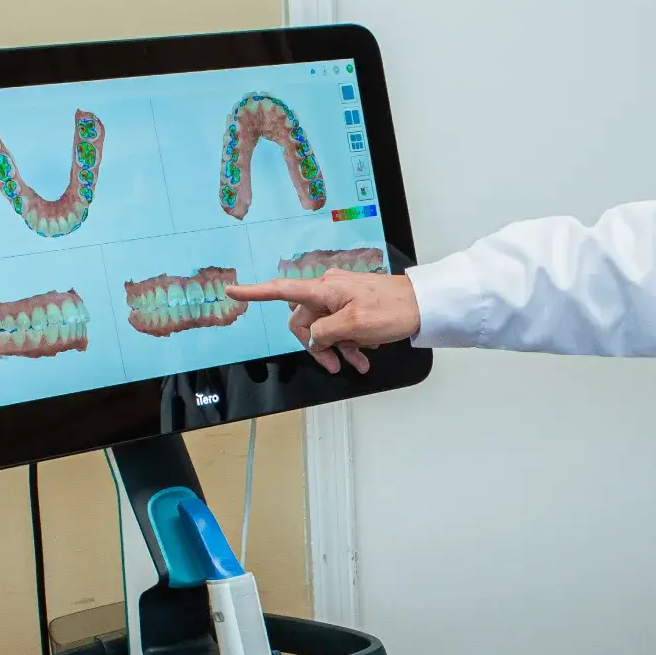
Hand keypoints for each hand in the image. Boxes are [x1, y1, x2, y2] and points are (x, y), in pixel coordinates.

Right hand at [225, 269, 421, 373]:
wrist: (423, 306)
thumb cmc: (392, 310)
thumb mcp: (354, 325)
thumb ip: (324, 333)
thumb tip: (313, 338)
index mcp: (324, 289)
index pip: (281, 289)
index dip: (255, 292)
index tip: (232, 289)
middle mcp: (329, 290)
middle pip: (305, 320)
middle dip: (317, 345)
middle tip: (334, 365)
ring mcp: (343, 297)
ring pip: (325, 328)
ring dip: (337, 349)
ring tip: (357, 365)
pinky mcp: (355, 306)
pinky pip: (342, 327)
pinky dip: (350, 343)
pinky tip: (364, 357)